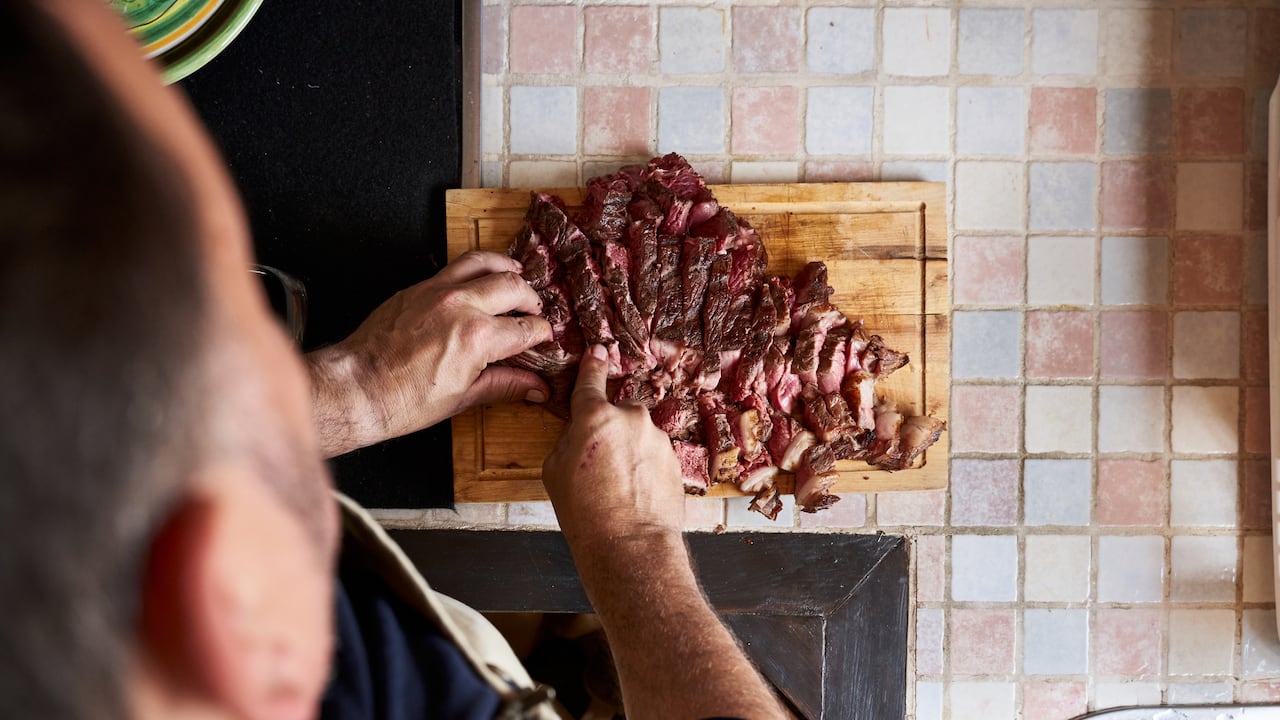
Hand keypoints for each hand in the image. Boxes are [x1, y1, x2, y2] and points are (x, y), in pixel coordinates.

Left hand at [307, 251, 552, 455]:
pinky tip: (479, 279)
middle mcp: (461, 306)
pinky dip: (475, 268)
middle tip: (534, 311)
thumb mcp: (462, 398)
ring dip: (506, 269)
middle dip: (531, 300)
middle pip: (513, 288)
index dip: (542, 334)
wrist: (357, 387)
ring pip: (484, 262)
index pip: (525, 328)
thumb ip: (504, 384)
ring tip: (516, 277)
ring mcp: (437, 291)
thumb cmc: (403, 400)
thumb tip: (535, 387)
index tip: (545, 337)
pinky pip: (454, 266)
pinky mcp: (417, 288)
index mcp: (477, 338)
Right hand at [542, 344, 683, 546]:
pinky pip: (654, 455)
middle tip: (598, 467)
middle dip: (610, 432)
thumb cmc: (585, 512)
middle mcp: (631, 419)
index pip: (591, 380)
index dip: (592, 364)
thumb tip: (581, 434)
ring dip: (629, 453)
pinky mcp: (675, 458)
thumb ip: (569, 440)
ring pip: (638, 436)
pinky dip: (646, 469)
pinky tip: (636, 494)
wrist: (630, 544)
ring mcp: (658, 438)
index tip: (598, 351)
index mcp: (595, 417)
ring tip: (618, 488)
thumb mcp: (555, 471)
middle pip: (617, 415)